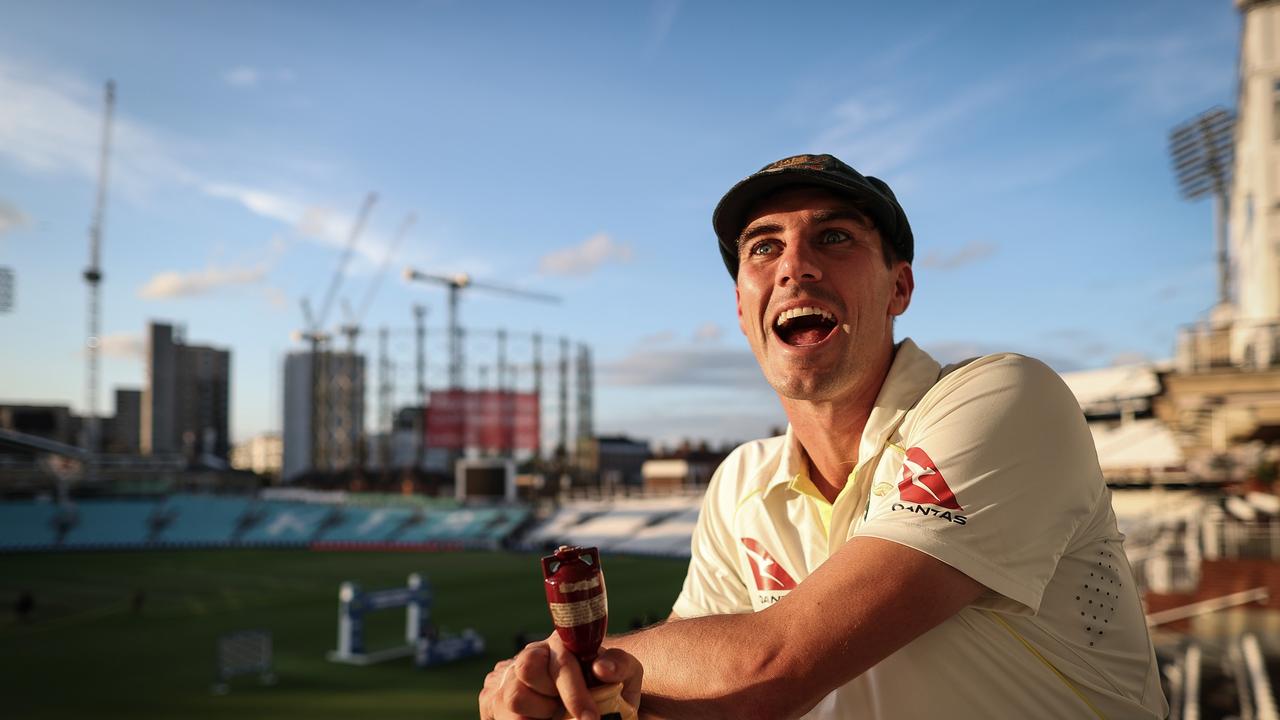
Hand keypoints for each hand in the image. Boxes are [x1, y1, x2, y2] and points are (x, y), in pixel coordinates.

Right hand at [479, 633, 642, 719]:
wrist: (593, 696)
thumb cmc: (608, 685)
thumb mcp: (627, 674)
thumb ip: (622, 665)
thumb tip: (601, 667)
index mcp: (561, 643)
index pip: (560, 663)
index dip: (574, 694)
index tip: (591, 719)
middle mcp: (530, 654)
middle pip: (524, 677)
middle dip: (548, 704)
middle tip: (563, 712)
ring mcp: (505, 675)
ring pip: (510, 700)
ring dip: (536, 715)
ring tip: (553, 714)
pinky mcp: (490, 697)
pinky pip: (495, 714)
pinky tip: (540, 717)